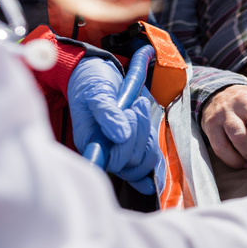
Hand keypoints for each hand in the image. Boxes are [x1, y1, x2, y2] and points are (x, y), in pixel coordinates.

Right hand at [68, 57, 161, 193]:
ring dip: (148, 134)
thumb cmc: (92, 84)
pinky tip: (156, 172)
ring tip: (139, 108)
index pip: (112, 160)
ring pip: (143, 160)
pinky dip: (153, 163)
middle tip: (134, 106)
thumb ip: (108, 114)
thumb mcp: (97, 94)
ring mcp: (118, 151)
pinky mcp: (131, 147)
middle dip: (139, 130)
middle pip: (131, 160)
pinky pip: (145, 163)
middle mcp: (104, 151)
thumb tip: (121, 136)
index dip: (126, 146)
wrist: (98, 75)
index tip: (128, 114)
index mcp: (90, 142)